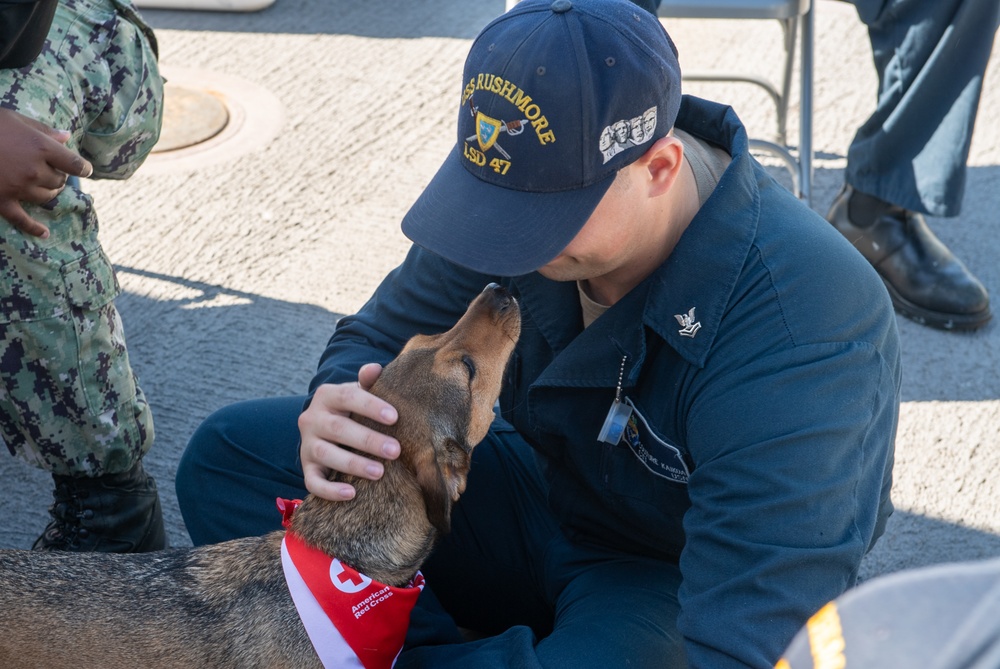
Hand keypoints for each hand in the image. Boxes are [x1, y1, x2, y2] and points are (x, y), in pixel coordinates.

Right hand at [0, 108, 93, 237]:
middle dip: (60, 176)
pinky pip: (21, 220)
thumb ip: (43, 130)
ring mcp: (18, 188)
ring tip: (45, 184)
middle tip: (53, 170)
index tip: (84, 169)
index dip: (82, 167)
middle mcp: (34, 170)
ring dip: (50, 192)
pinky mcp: (2, 201)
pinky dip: (34, 228)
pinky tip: (44, 233)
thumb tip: (66, 137)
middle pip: (60, 181)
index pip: (75, 164)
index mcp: (40, 147)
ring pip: (47, 197)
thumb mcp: (15, 119)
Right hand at [298, 363, 400, 500]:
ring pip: (325, 454)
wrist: (324, 423)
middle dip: (368, 440)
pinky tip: (351, 493)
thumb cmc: (351, 408)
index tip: (395, 417)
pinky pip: (312, 481)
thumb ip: (367, 381)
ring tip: (379, 472)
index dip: (371, 406)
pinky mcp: (306, 467)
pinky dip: (329, 490)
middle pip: (338, 429)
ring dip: (353, 464)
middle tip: (396, 450)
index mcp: (327, 395)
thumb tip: (374, 368)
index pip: (348, 397)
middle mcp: (312, 418)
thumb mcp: (358, 392)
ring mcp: (306, 444)